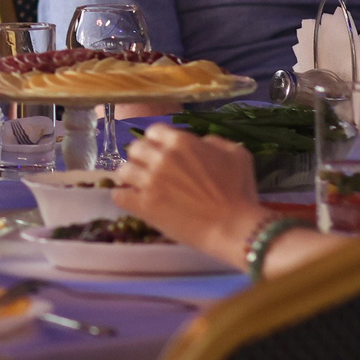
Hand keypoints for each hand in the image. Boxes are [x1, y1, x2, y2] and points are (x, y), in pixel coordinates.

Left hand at [115, 125, 269, 269]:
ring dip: (130, 177)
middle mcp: (161, 157)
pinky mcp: (143, 206)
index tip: (161, 152)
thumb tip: (201, 141)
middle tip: (149, 170)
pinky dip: (123, 197)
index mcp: (181, 142)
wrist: (234, 227)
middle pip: (134, 148)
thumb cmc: (240, 192)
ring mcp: (149, 182)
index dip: (156, 142)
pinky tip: (132, 201)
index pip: (153, 131)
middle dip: (141, 157)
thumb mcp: (237, 155)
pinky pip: (119, 195)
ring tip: (139, 186)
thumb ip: (214, 142)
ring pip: (123, 170)